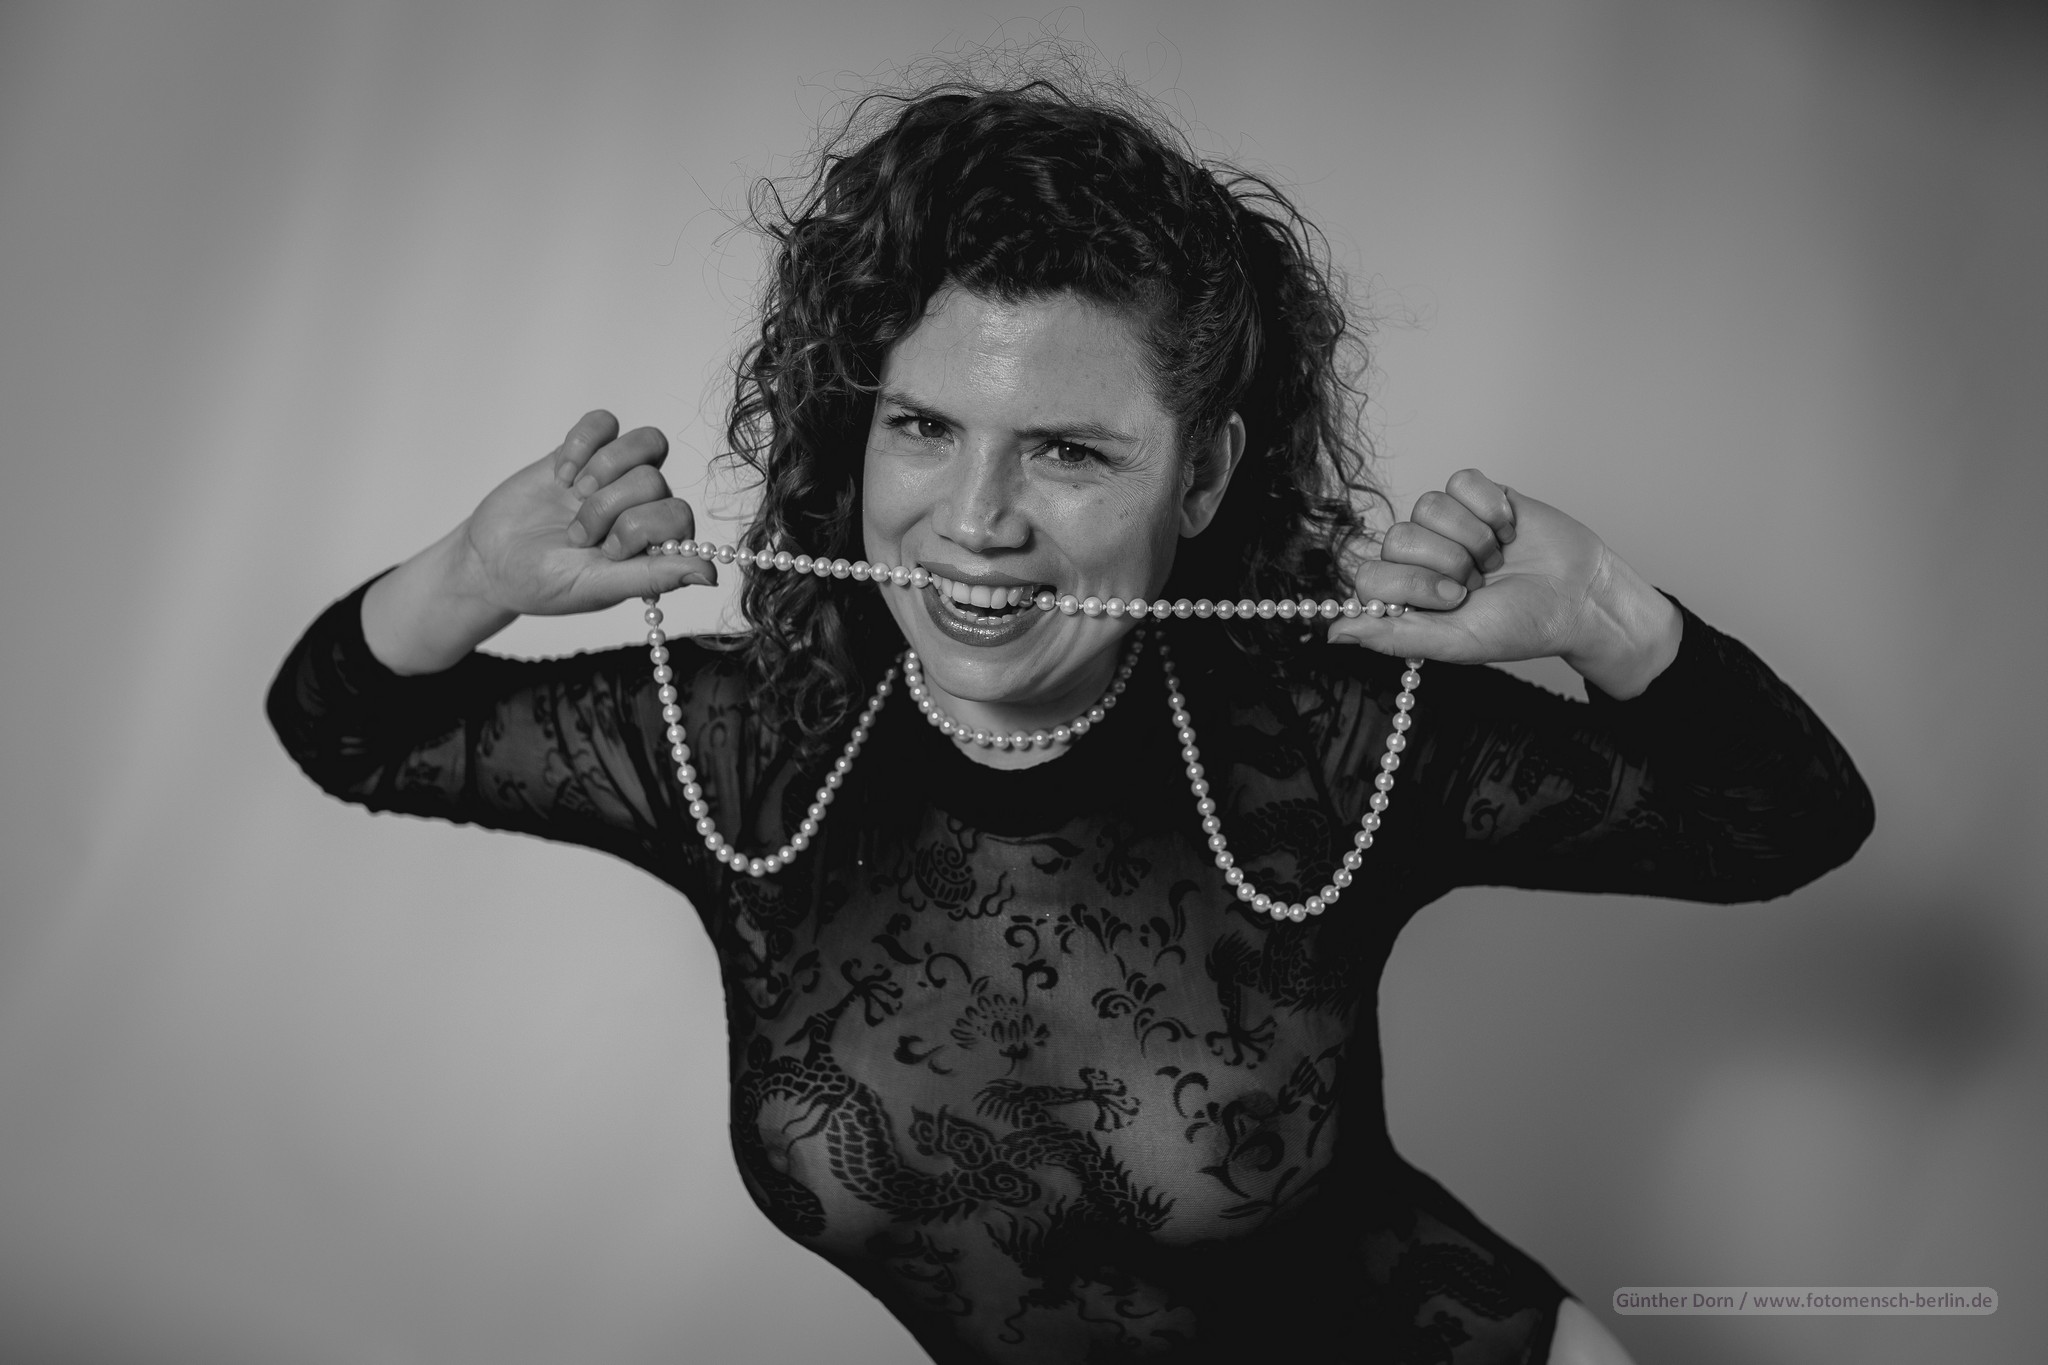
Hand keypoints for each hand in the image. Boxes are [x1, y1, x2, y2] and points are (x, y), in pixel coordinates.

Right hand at [458, 410, 713, 615]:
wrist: (491, 561)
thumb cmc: (544, 584)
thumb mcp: (595, 586)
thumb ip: (653, 577)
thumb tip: (710, 576)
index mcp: (656, 544)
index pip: (678, 514)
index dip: (640, 527)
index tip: (606, 550)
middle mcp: (646, 506)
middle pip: (654, 480)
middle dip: (606, 507)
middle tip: (576, 533)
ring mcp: (618, 475)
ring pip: (645, 443)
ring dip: (602, 469)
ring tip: (572, 494)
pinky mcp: (587, 450)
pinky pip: (605, 422)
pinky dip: (581, 443)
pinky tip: (560, 474)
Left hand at [1327, 468, 1680, 695]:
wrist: (1580, 596)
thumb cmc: (1521, 625)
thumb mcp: (1457, 642)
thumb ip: (1393, 636)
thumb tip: (1334, 634)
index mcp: (1405, 597)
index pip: (1369, 574)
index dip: (1412, 583)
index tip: (1455, 599)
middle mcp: (1418, 558)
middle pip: (1398, 537)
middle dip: (1448, 561)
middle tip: (1481, 582)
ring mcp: (1445, 524)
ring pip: (1428, 505)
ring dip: (1473, 536)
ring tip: (1498, 558)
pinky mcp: (1476, 495)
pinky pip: (1461, 481)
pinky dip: (1491, 507)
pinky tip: (1509, 529)